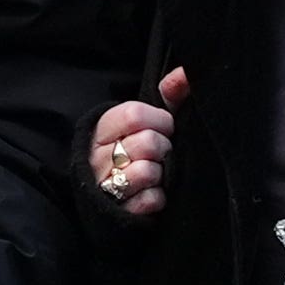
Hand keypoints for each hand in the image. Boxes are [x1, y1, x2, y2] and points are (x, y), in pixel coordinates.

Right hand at [90, 67, 188, 220]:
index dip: (160, 121)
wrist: (111, 200)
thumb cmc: (135, 153)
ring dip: (160, 174)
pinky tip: (151, 193)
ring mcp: (105, 185)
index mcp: (102, 129)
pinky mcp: (118, 212)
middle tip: (158, 154)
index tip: (164, 128)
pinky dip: (158, 198)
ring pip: (148, 172)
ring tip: (154, 174)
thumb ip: (168, 97)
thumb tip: (186, 73)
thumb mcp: (145, 122)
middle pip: (147, 142)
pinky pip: (151, 199)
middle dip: (163, 149)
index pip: (135, 114)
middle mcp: (98, 156)